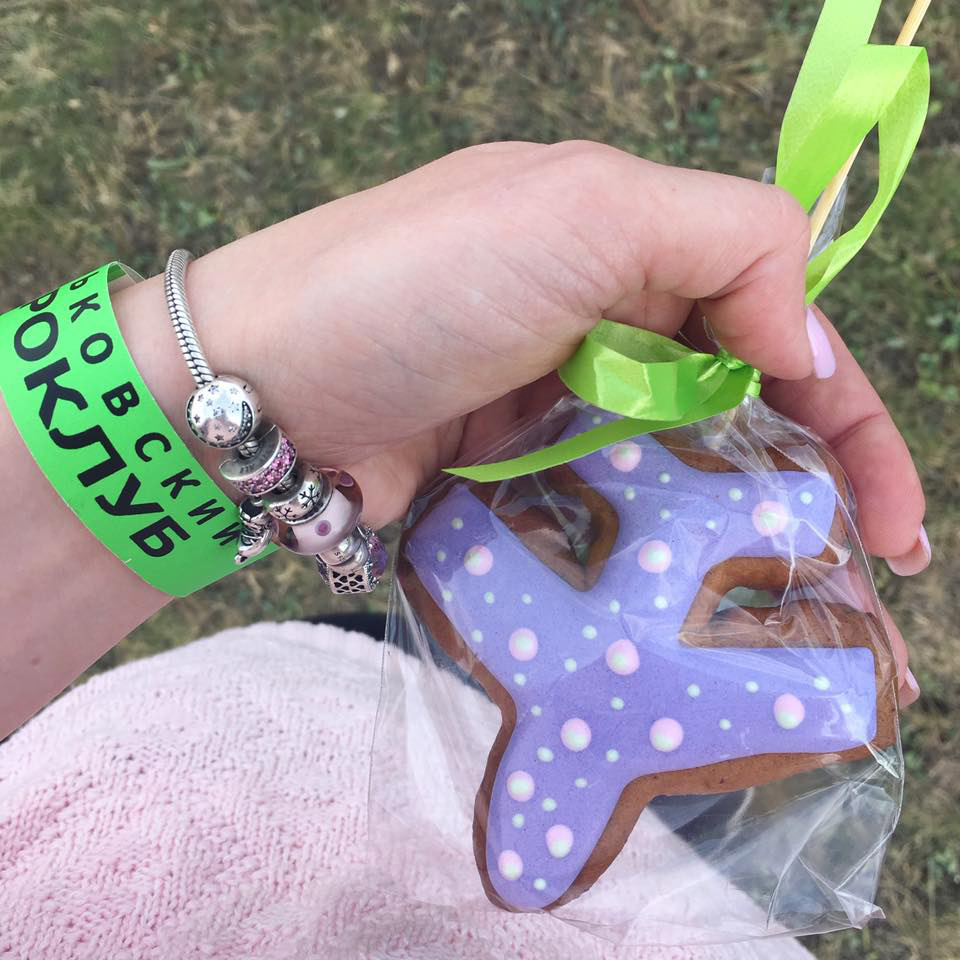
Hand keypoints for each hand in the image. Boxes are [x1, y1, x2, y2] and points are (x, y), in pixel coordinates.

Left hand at [122, 141, 926, 700]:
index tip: (876, 488)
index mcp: (622, 234)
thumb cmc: (413, 286)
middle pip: (738, 386)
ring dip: (742, 511)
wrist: (262, 392)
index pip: (771, 300)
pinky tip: (699, 583)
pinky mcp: (515, 467)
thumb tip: (803, 335)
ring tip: (801, 588)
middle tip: (876, 553)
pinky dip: (656, 536)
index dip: (838, 388)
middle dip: (816, 461)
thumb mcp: (579, 209)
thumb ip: (721, 238)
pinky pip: (611, 500)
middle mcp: (595, 311)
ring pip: (678, 452)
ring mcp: (553, 397)